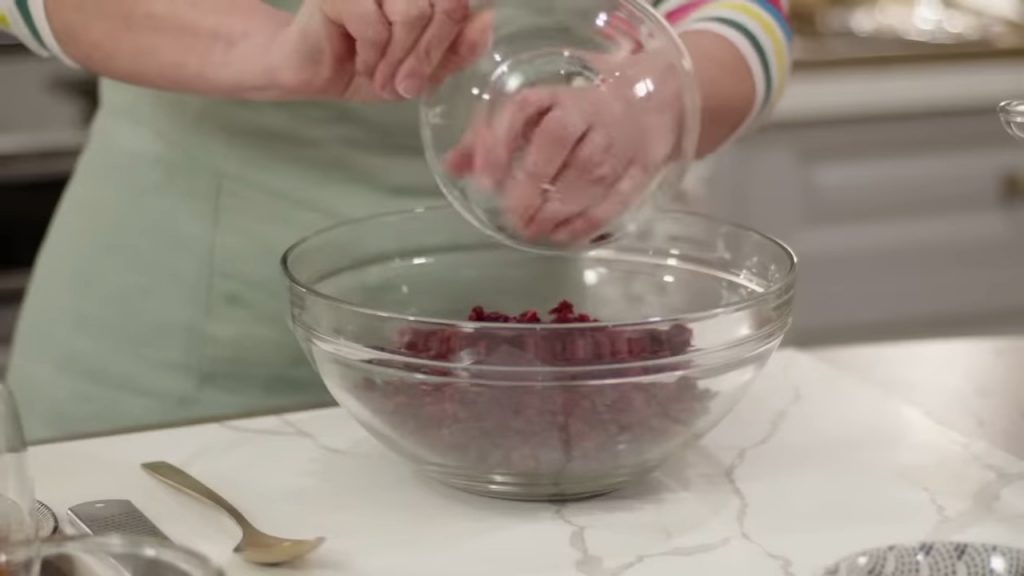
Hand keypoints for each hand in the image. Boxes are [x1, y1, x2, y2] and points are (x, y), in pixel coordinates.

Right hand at [269, 0, 491, 100]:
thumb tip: (487, 22)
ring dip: (399, 59)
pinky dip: (373, 56)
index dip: (456, 38)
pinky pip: (376, 25)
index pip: (462, 4)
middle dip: (429, 55)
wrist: (314, 72)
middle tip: (406, 86)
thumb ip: (457, 47)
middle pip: (448, 6)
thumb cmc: (368, 63)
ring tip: (382, 78)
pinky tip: (362, 63)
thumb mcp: (423, 66)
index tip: (437, 66)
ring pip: (414, 15)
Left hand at [444, 49, 688, 244]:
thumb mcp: (539, 111)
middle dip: (529, 186)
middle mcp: (590, 113)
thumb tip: (453, 167)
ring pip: (587, 175)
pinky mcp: (642, 167)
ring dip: (556, 210)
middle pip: (555, 144)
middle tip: (512, 217)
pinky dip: (588, 223)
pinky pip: (616, 198)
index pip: (522, 110)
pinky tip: (563, 238)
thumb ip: (494, 136)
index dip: (499, 144)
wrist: (653, 98)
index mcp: (559, 95)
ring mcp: (619, 141)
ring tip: (532, 231)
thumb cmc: (580, 110)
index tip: (484, 181)